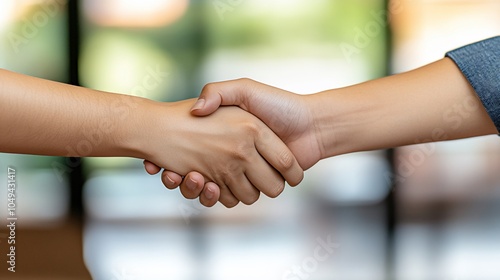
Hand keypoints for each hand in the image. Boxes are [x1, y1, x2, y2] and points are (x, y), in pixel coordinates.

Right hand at [142, 98, 302, 207]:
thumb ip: (219, 92)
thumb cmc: (278, 105)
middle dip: (183, 178)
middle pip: (197, 175)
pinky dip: (214, 197)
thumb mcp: (245, 90)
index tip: (157, 162)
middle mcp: (232, 155)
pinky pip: (228, 199)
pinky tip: (207, 185)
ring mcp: (242, 171)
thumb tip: (195, 111)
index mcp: (225, 136)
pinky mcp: (254, 185)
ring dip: (198, 189)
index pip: (189, 151)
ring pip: (210, 189)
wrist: (311, 125)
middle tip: (169, 174)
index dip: (172, 160)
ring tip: (191, 177)